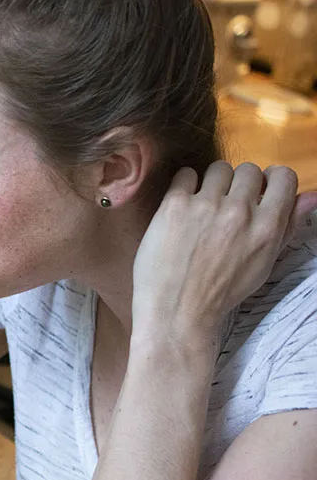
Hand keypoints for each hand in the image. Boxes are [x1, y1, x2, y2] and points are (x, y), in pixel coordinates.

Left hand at [132, 161, 316, 343]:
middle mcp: (240, 212)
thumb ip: (287, 227)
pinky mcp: (175, 206)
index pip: (283, 177)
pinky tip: (181, 206)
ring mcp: (206, 206)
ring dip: (212, 183)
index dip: (270, 180)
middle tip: (224, 204)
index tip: (258, 191)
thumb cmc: (221, 291)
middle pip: (248, 170)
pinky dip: (184, 186)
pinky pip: (185, 174)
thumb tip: (311, 197)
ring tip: (202, 206)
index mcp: (267, 226)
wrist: (176, 311)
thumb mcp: (264, 264)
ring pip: (218, 169)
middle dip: (238, 184)